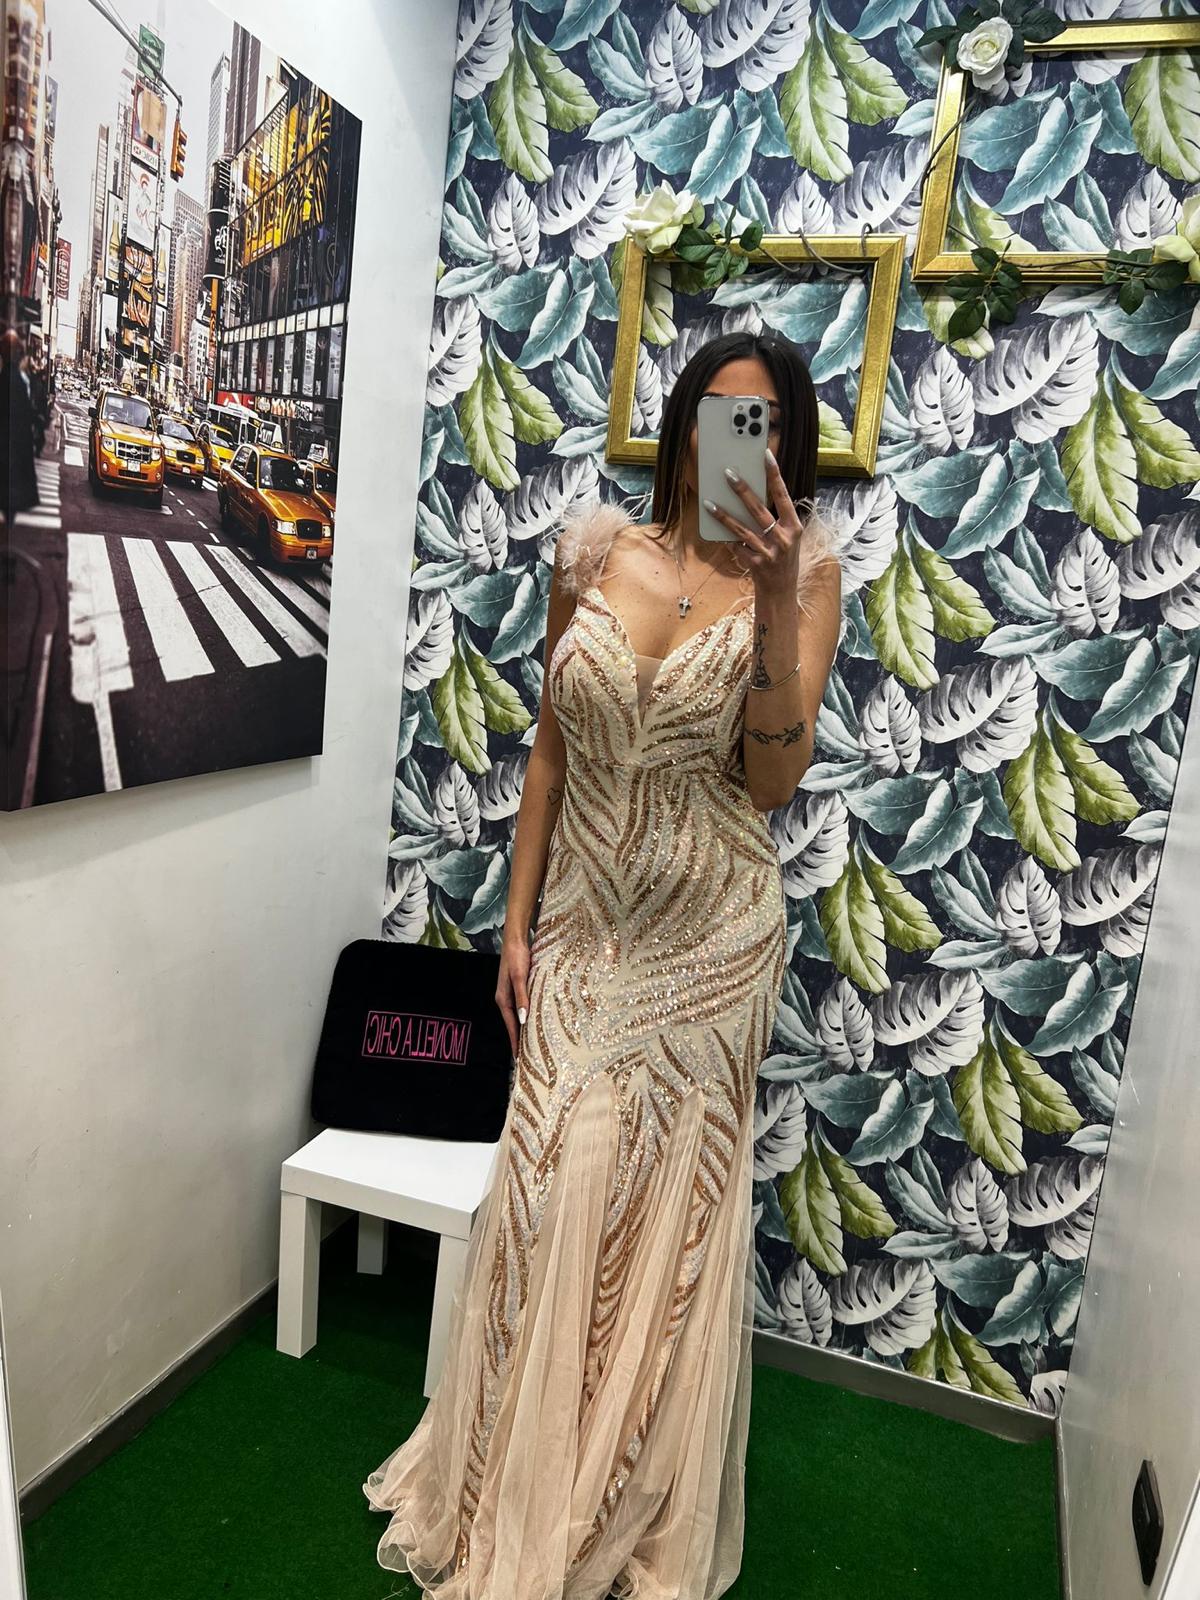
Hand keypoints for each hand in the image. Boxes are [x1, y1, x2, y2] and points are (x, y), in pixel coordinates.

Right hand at [497, 929, 530, 1059]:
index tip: (518, 1059)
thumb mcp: (519, 976)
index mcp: (503, 998)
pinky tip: (532, 1021)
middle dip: (518, 1040)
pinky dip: (525, 1017)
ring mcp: (510, 993)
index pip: (511, 1026)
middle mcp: (505, 998)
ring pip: (517, 1016)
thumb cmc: (517, 956)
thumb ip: (521, 997)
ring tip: (529, 1044)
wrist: (516, 938)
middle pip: (513, 1024)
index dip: (515, 1042)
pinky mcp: (517, 987)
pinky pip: (521, 1007)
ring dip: (522, 1030)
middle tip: (525, 1058)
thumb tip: (523, 1019)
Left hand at [703, 448, 802, 601]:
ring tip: (708, 503)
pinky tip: (714, 529)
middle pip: (759, 510)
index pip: (783, 495)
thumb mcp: (787, 536)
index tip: (765, 455)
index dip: (774, 475)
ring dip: (724, 516)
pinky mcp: (756, 565)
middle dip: (743, 490)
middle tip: (728, 473)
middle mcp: (784, 539)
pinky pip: (736, 547)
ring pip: (742, 530)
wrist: (781, 590)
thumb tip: (750, 494)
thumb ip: (774, 518)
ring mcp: (770, 553)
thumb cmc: (783, 557)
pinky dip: (726, 538)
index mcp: (794, 527)